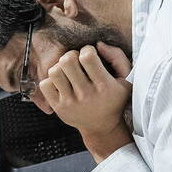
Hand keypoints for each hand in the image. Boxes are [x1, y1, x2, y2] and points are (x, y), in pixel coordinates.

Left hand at [39, 42, 133, 158]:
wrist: (102, 127)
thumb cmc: (114, 99)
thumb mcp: (126, 79)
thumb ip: (118, 57)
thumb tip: (98, 44)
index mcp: (104, 86)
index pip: (87, 57)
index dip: (87, 50)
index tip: (90, 56)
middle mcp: (86, 95)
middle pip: (67, 61)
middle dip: (71, 55)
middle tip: (77, 61)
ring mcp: (70, 102)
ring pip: (54, 71)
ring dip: (60, 67)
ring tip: (68, 72)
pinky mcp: (58, 108)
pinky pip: (44, 84)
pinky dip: (51, 80)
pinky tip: (61, 83)